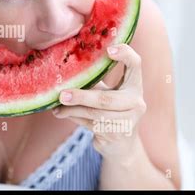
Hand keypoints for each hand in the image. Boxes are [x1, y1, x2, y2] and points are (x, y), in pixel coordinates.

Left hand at [53, 43, 146, 159]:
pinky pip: (91, 125)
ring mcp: (128, 121)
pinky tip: (61, 114)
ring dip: (72, 110)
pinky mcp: (117, 135)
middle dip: (81, 97)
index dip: (126, 54)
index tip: (108, 49)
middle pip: (105, 98)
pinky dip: (74, 118)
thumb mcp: (106, 92)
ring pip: (95, 114)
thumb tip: (65, 70)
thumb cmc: (110, 110)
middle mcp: (136, 103)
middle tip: (62, 95)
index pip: (136, 65)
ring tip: (57, 106)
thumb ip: (94, 81)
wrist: (121, 144)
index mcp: (135, 86)